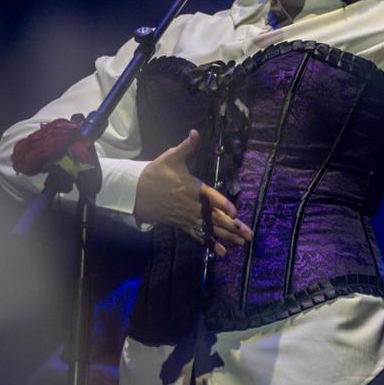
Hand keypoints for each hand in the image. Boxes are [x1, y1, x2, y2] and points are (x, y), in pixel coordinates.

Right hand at [134, 129, 252, 256]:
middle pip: (214, 217)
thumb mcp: (171, 157)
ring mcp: (187, 217)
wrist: (135, 192)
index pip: (210, 197)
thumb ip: (186, 147)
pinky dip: (210, 244)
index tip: (235, 212)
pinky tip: (222, 252)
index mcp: (192, 188)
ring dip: (226, 237)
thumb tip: (195, 132)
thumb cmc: (155, 173)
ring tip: (242, 243)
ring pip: (209, 229)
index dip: (222, 204)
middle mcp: (191, 205)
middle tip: (249, 234)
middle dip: (232, 226)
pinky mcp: (182, 224)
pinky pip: (198, 236)